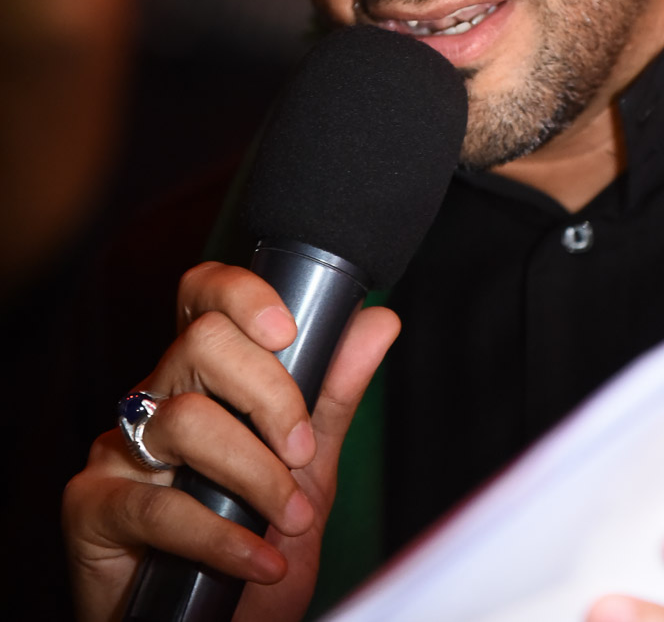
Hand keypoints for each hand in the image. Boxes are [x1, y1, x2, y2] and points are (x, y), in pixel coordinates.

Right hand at [63, 260, 398, 621]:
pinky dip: (221, 537)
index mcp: (204, 378)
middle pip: (200, 343)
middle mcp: (157, 400)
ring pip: (185, 419)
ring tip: (292, 520)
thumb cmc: (257, 551)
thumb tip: (379, 322)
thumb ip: (334, 396)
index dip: (241, 294)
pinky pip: (156, 504)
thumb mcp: (311, 471)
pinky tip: (260, 561)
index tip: (288, 330)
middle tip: (304, 449)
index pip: (205, 297)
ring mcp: (120, 450)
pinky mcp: (92, 508)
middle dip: (269, 393)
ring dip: (255, 473)